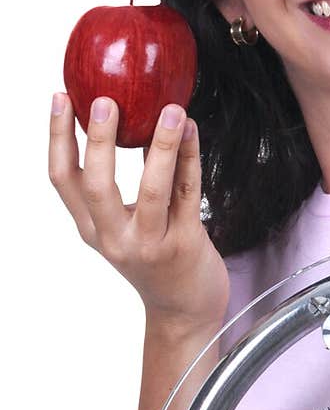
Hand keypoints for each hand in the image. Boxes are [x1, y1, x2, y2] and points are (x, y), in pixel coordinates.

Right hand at [49, 93, 229, 334]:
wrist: (185, 310)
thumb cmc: (157, 260)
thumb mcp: (125, 226)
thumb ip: (120, 187)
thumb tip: (127, 120)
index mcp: (93, 229)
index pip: (62, 180)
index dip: (57, 138)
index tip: (60, 99)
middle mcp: (116, 239)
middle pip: (96, 186)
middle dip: (99, 140)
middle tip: (106, 101)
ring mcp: (151, 244)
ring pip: (151, 190)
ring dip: (162, 146)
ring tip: (172, 110)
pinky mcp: (186, 245)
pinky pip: (187, 195)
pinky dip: (190, 159)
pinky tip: (192, 131)